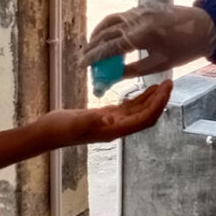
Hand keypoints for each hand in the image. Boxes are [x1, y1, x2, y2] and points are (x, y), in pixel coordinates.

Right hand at [32, 81, 172, 146]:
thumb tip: (110, 118)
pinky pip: (128, 109)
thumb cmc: (59, 128)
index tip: (166, 88)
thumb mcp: (76, 122)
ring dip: (152, 99)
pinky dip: (139, 99)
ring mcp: (112, 123)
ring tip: (162, 84)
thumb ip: (93, 120)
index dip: (158, 104)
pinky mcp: (106, 117)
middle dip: (160, 100)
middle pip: (146, 115)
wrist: (46, 134)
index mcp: (114, 130)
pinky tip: (143, 90)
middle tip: (169, 81)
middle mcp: (117, 128)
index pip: (144, 118)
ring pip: (139, 112)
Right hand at [82, 5, 215, 78]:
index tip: (82, 64)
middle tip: (83, 58)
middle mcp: (138, 19)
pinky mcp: (145, 6)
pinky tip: (109, 37)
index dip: (94, 56)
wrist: (206, 26)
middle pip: (106, 31)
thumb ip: (133, 70)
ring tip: (91, 47)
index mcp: (143, 35)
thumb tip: (112, 76)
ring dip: (98, 33)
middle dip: (92, 46)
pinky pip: (122, 16)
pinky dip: (111, 26)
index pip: (110, 46)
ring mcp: (141, 9)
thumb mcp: (159, 64)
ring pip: (111, 20)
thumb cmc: (185, 49)